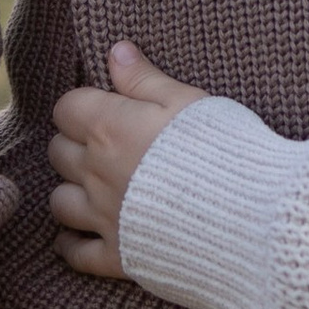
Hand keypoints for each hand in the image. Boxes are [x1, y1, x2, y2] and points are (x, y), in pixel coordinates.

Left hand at [49, 43, 207, 276]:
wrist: (249, 218)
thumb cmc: (225, 151)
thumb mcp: (189, 102)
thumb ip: (146, 80)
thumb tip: (116, 52)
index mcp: (111, 128)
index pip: (67, 109)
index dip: (85, 106)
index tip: (108, 109)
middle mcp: (97, 173)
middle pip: (59, 152)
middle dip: (77, 145)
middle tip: (106, 145)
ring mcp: (105, 217)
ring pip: (60, 202)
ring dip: (72, 192)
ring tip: (95, 188)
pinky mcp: (118, 256)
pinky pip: (76, 254)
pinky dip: (73, 245)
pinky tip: (81, 237)